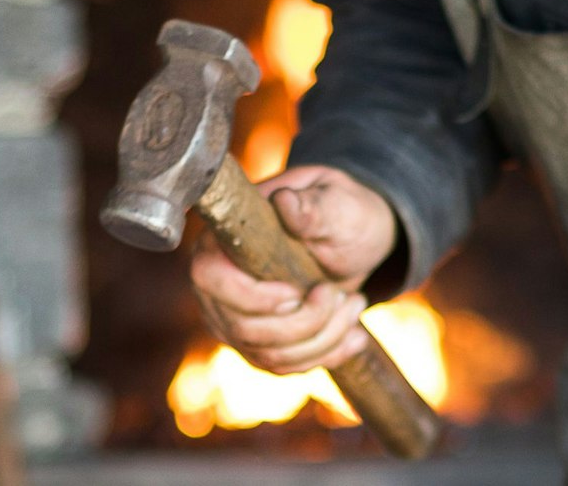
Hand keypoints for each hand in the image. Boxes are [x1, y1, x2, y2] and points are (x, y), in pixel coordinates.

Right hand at [189, 164, 398, 374]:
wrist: (352, 236)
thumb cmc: (337, 211)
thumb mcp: (333, 202)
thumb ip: (311, 206)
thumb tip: (285, 202)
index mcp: (222, 239)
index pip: (211, 279)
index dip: (253, 297)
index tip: (298, 293)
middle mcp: (218, 285)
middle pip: (245, 329)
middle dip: (306, 321)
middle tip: (344, 295)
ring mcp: (234, 320)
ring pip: (270, 355)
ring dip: (323, 338)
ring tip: (355, 305)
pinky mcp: (258, 344)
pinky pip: (285, 365)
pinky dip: (326, 354)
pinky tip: (355, 335)